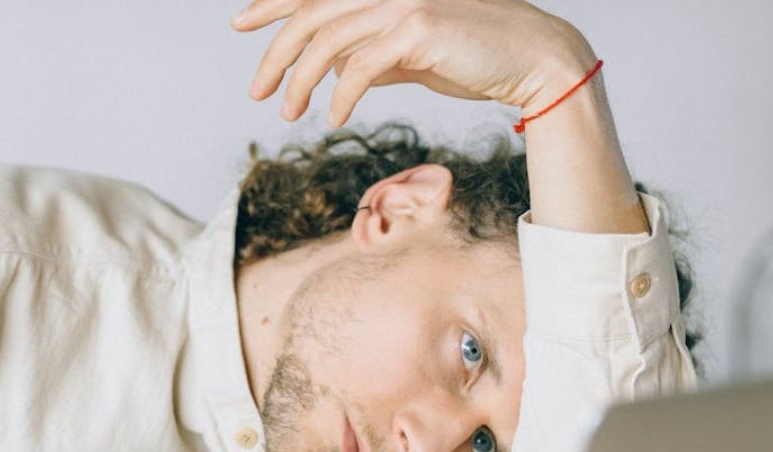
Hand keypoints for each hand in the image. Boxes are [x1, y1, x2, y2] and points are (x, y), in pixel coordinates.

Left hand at [233, 0, 594, 126]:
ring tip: (288, 113)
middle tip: (256, 92)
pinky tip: (334, 118)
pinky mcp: (418, 29)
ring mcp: (403, 1)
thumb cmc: (473, 58)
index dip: (272, 2)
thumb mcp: (412, 55)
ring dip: (300, 81)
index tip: (241, 22)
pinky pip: (360, 67)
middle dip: (274, 54)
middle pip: (310, 15)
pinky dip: (340, 95)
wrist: (531, 61)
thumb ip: (374, 56)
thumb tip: (338, 72)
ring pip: (327, 41)